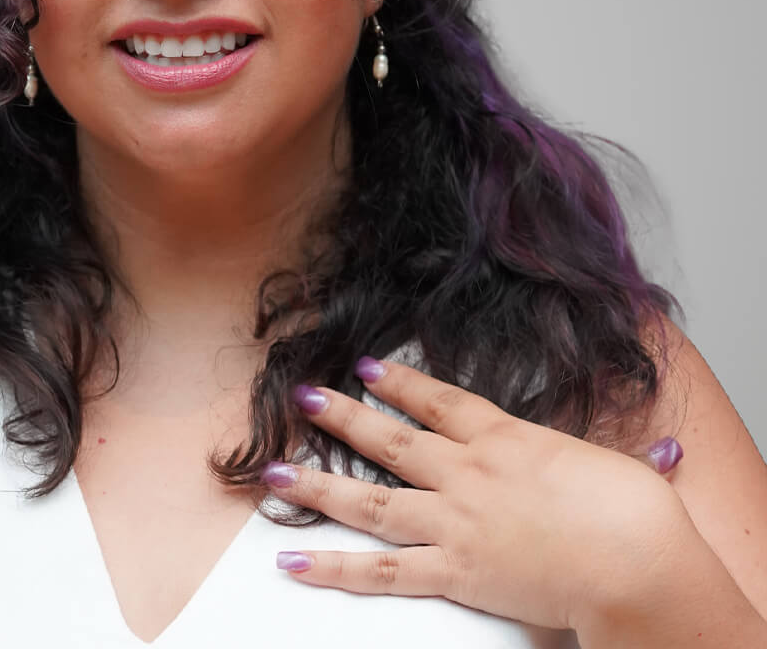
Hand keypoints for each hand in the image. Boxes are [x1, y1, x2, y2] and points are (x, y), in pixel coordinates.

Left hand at [260, 357, 686, 632]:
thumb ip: (611, 457)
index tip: (369, 365)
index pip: (437, 400)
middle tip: (303, 396)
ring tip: (272, 470)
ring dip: (316, 483)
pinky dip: (332, 566)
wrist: (630, 556)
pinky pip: (379, 570)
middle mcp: (466, 472)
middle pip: (391, 440)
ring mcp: (453, 520)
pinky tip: (292, 558)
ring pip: (368, 498)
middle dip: (342, 416)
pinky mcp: (452, 570)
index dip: (400, 381)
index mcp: (502, 437)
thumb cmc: (630, 510)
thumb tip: (665, 455)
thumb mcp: (610, 466)